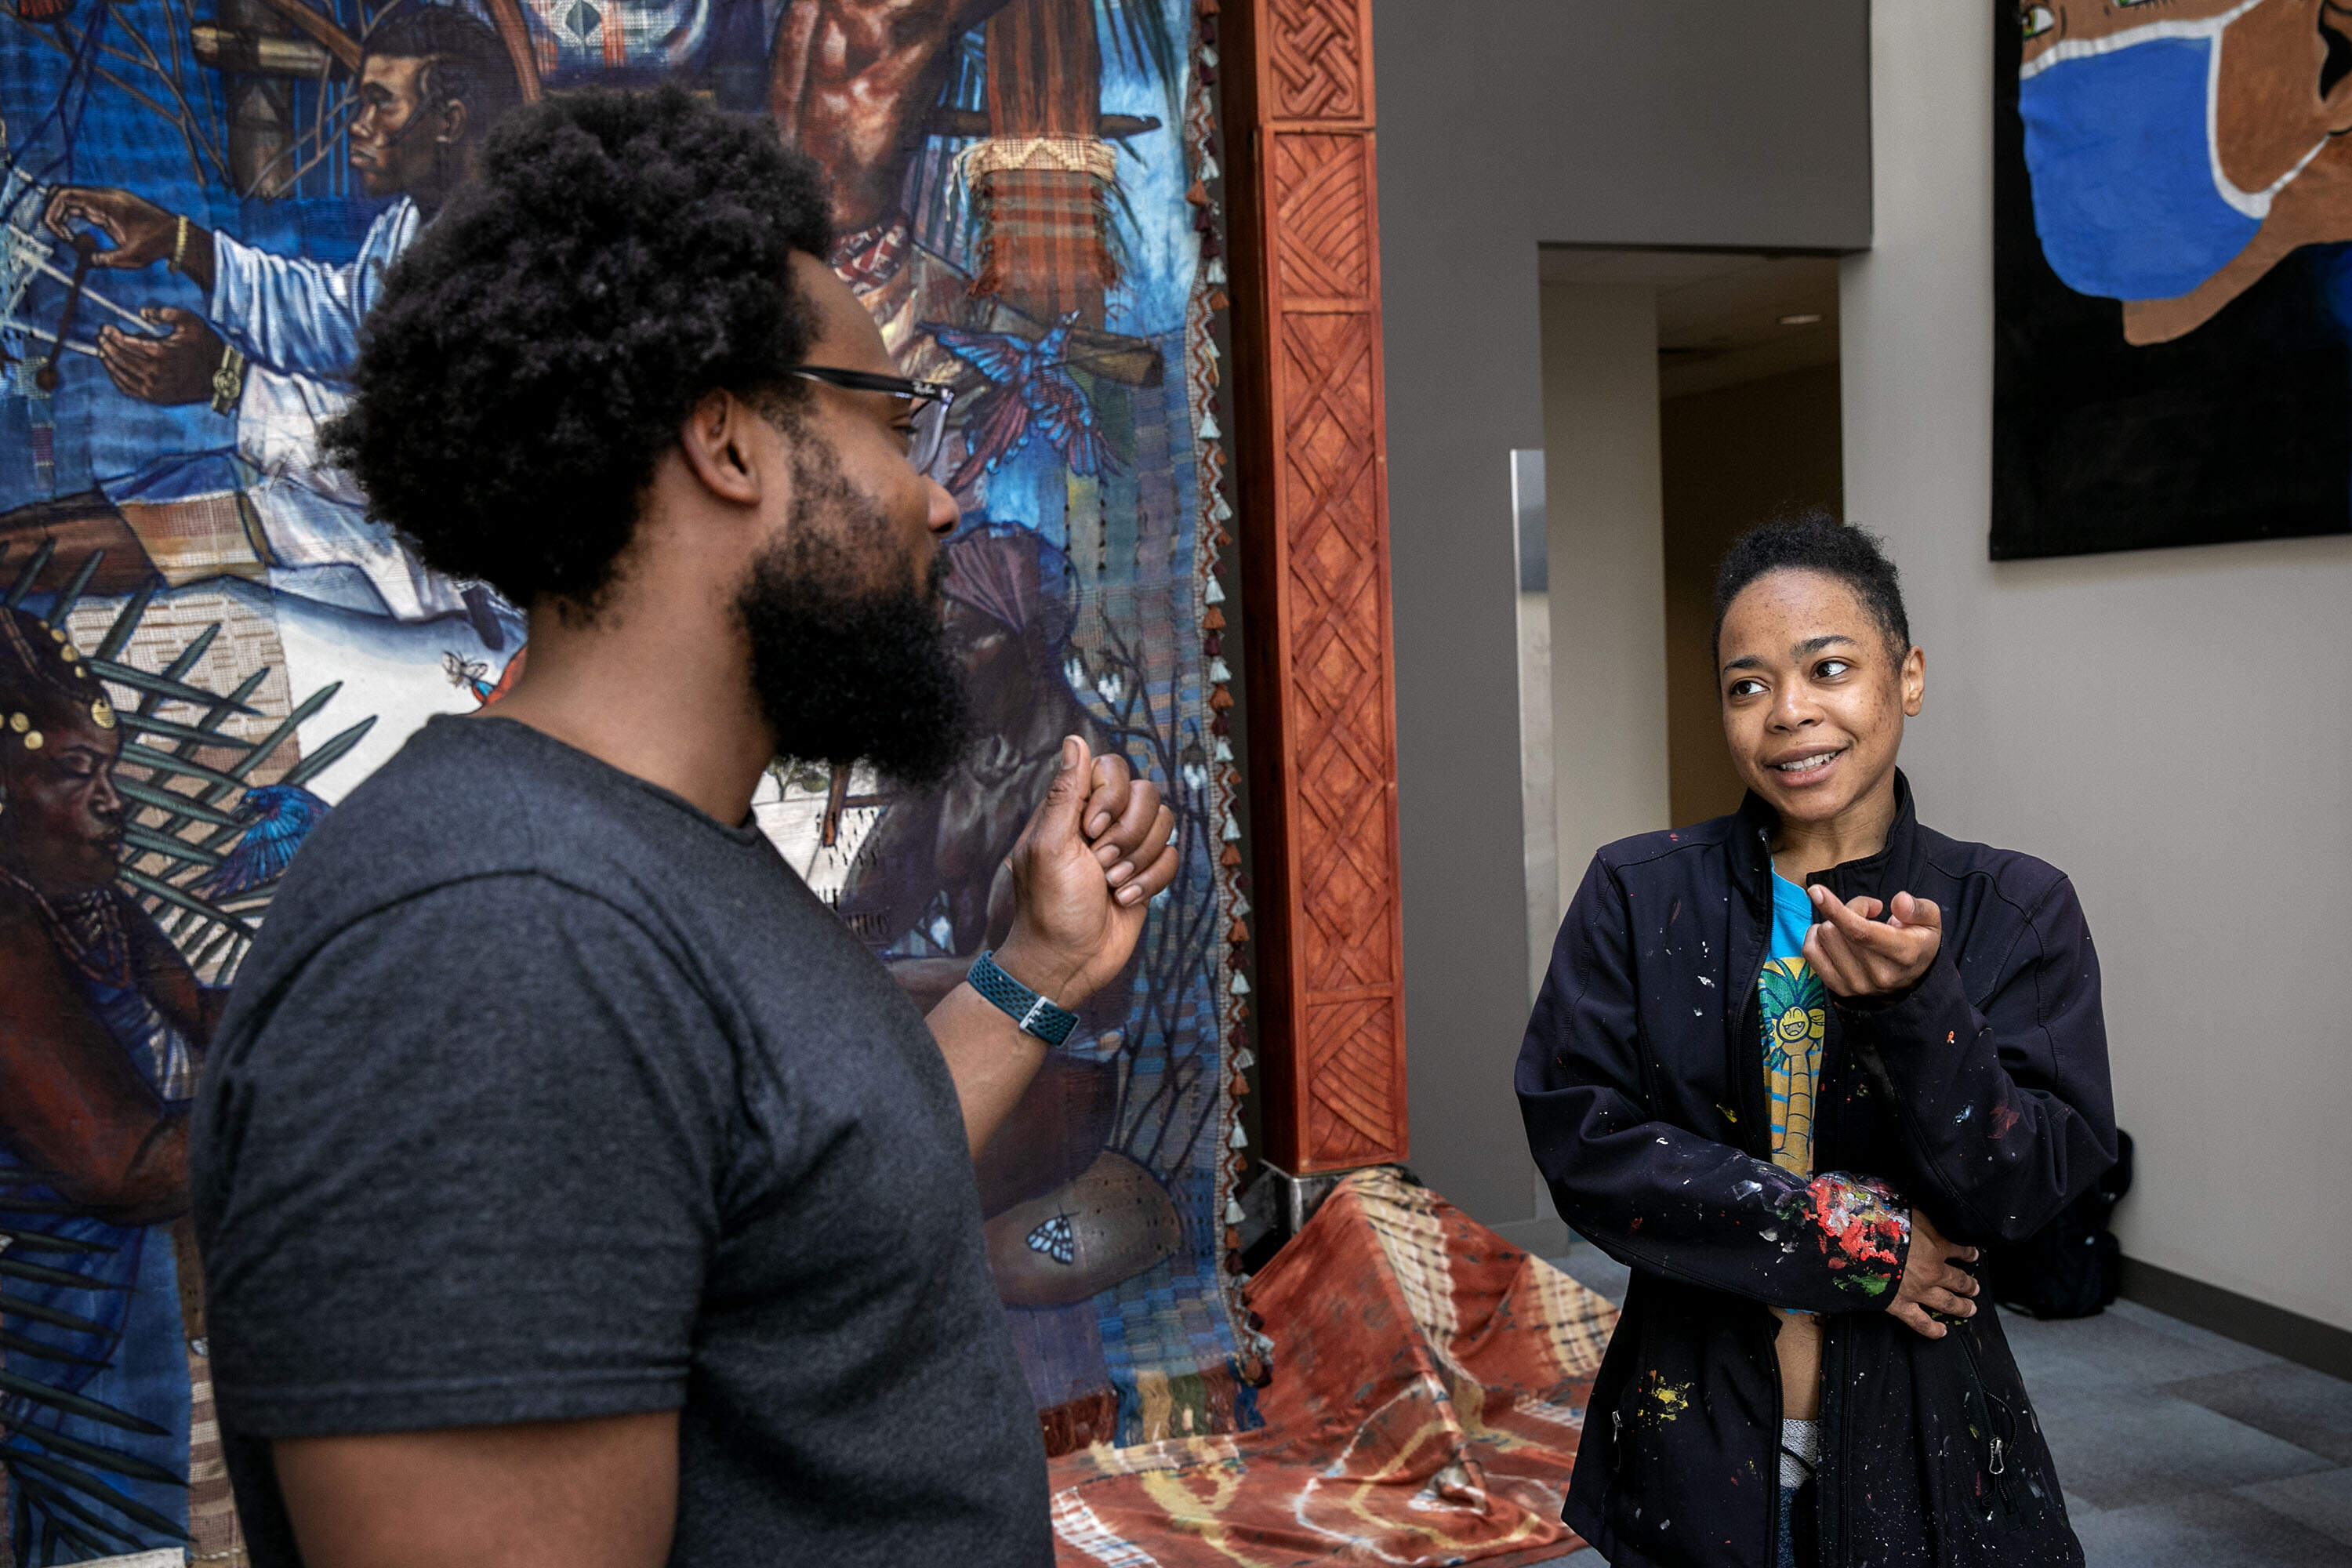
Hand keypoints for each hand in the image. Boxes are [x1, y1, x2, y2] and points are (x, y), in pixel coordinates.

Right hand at [44, 186, 177, 268]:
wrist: (177, 237)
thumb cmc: (158, 245)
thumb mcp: (133, 258)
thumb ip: (106, 260)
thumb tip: (85, 262)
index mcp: (108, 201)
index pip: (64, 195)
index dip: (54, 215)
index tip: (66, 238)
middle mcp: (104, 196)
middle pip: (61, 194)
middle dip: (53, 215)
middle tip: (63, 238)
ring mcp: (105, 200)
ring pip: (69, 200)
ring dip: (61, 217)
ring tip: (70, 240)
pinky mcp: (107, 208)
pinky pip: (80, 207)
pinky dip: (71, 220)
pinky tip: (78, 239)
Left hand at [97, 309, 223, 405]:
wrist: (222, 378)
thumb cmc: (206, 347)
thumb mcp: (191, 323)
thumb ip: (166, 313)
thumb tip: (142, 313)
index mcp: (161, 353)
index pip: (126, 343)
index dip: (112, 335)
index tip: (105, 328)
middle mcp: (154, 372)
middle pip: (120, 357)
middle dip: (107, 346)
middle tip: (100, 337)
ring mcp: (154, 387)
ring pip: (120, 373)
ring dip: (108, 361)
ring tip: (102, 351)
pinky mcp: (155, 397)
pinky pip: (127, 388)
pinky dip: (116, 378)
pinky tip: (112, 369)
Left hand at [991, 736, 1178, 1009]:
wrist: (1066, 962)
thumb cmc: (1049, 906)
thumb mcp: (1049, 845)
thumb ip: (1064, 792)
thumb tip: (1073, 739)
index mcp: (1072, 809)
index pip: (1111, 769)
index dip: (1110, 796)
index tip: (1090, 830)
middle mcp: (1102, 822)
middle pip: (1145, 793)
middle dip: (1129, 833)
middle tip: (1100, 863)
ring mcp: (1126, 848)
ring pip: (1164, 824)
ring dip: (1140, 859)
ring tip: (1112, 884)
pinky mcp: (1145, 875)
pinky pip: (1171, 858)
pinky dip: (1151, 881)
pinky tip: (1124, 900)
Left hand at [1802, 885, 1940, 999]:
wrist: (1913, 978)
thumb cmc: (1918, 941)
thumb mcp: (1930, 920)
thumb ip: (1917, 908)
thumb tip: (1899, 901)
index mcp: (1903, 954)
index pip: (1862, 933)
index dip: (1836, 910)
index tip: (1816, 890)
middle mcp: (1878, 974)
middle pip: (1838, 929)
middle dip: (1849, 910)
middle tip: (1868, 912)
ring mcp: (1856, 985)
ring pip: (1823, 938)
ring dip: (1834, 922)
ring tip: (1855, 925)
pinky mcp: (1839, 988)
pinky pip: (1810, 953)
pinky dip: (1816, 936)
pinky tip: (1834, 934)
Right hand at [1887, 1205, 1978, 1339]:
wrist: (1858, 1243)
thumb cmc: (1880, 1221)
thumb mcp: (1907, 1206)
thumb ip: (1920, 1211)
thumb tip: (1923, 1205)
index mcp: (1937, 1244)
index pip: (1961, 1249)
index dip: (1968, 1253)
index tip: (1972, 1255)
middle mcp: (1933, 1270)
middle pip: (1959, 1280)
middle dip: (1968, 1284)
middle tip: (1974, 1288)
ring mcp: (1919, 1290)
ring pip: (1947, 1303)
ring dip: (1961, 1306)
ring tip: (1970, 1309)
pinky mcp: (1901, 1304)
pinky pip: (1920, 1321)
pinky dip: (1933, 1329)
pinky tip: (1941, 1332)